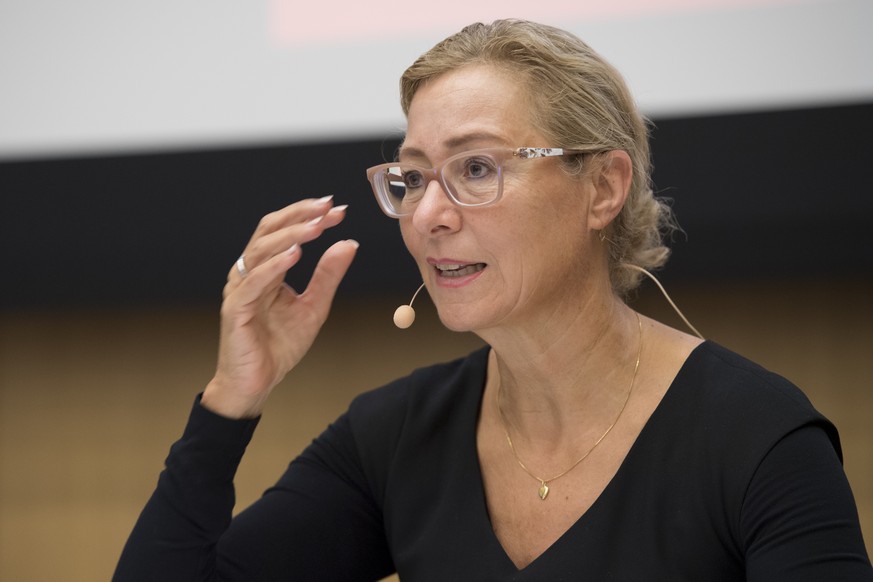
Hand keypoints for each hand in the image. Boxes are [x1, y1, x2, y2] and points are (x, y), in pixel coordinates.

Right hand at [201, 196, 357, 418]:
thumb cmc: (278, 346)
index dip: (309, 217)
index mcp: (265, 269)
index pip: (285, 231)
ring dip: (291, 235)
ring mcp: (239, 289)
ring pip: (261, 250)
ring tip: (316, 227)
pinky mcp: (235, 309)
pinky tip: (295, 254)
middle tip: (328, 208)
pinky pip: (253, 282)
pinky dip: (274, 266)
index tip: (338, 210)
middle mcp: (249, 272)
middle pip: (269, 230)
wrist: (256, 382)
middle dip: (300, 216)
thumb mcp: (314, 306)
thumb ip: (328, 275)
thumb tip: (349, 243)